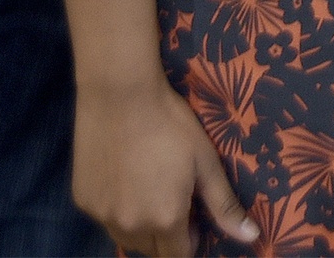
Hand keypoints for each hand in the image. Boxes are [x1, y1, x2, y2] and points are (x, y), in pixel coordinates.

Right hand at [72, 71, 259, 256]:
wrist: (119, 92)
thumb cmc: (169, 123)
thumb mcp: (204, 161)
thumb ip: (224, 205)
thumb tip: (251, 237)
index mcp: (165, 220)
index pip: (178, 256)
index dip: (189, 239)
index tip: (191, 213)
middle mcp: (131, 227)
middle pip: (152, 250)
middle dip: (165, 233)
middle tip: (170, 195)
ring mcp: (102, 215)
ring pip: (126, 237)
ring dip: (139, 224)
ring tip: (146, 185)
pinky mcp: (82, 200)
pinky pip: (104, 217)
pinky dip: (115, 207)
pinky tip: (121, 175)